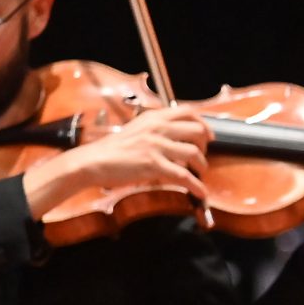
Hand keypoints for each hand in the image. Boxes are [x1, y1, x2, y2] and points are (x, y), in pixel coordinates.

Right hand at [23, 101, 210, 213]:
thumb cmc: (112, 149)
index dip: (203, 123)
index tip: (209, 135)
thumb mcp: (136, 130)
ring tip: (200, 173)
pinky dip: (197, 186)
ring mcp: (156, 146)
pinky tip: (201, 193)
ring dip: (202, 166)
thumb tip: (173, 138)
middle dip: (205, 145)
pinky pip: (184, 176)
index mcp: (153, 118)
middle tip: (203, 156)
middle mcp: (157, 128)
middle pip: (196, 130)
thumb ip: (155, 130)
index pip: (187, 111)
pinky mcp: (154, 165)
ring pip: (194, 153)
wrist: (93, 161)